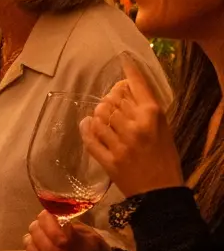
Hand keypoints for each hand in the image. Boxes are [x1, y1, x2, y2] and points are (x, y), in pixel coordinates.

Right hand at [24, 213, 113, 250]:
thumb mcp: (90, 244)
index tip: (63, 242)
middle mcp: (45, 232)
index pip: (44, 217)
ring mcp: (39, 248)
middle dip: (48, 247)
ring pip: (30, 249)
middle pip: (34, 232)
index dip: (50, 228)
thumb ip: (75, 236)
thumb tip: (62, 224)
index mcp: (58, 222)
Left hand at [82, 70, 182, 198]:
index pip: (136, 84)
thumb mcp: (163, 129)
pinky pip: (89, 137)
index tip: (122, 57)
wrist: (160, 193)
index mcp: (153, 115)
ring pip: (98, 115)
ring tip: (102, 120)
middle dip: (110, 99)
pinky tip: (87, 125)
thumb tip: (125, 89)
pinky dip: (86, 129)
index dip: (128, 70)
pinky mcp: (108, 159)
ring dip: (98, 115)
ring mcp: (120, 143)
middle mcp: (135, 125)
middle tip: (113, 106)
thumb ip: (146, 109)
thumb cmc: (165, 159)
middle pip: (112, 98)